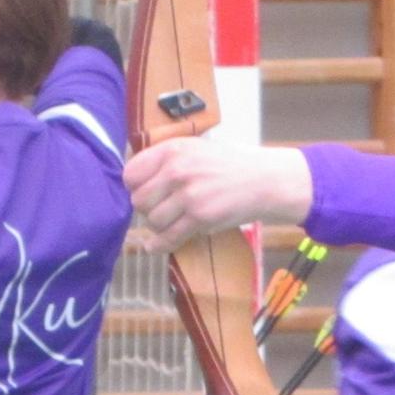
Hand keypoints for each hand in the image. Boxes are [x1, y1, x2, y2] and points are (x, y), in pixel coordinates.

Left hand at [124, 137, 311, 251]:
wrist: (263, 180)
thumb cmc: (229, 165)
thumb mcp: (195, 149)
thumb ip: (166, 160)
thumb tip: (133, 179)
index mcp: (173, 149)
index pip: (131, 173)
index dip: (134, 186)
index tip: (143, 192)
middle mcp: (178, 170)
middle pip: (139, 200)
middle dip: (147, 209)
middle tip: (159, 209)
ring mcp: (189, 195)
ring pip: (152, 221)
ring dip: (158, 226)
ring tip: (170, 222)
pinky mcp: (201, 217)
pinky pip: (168, 237)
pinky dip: (159, 245)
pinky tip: (155, 246)